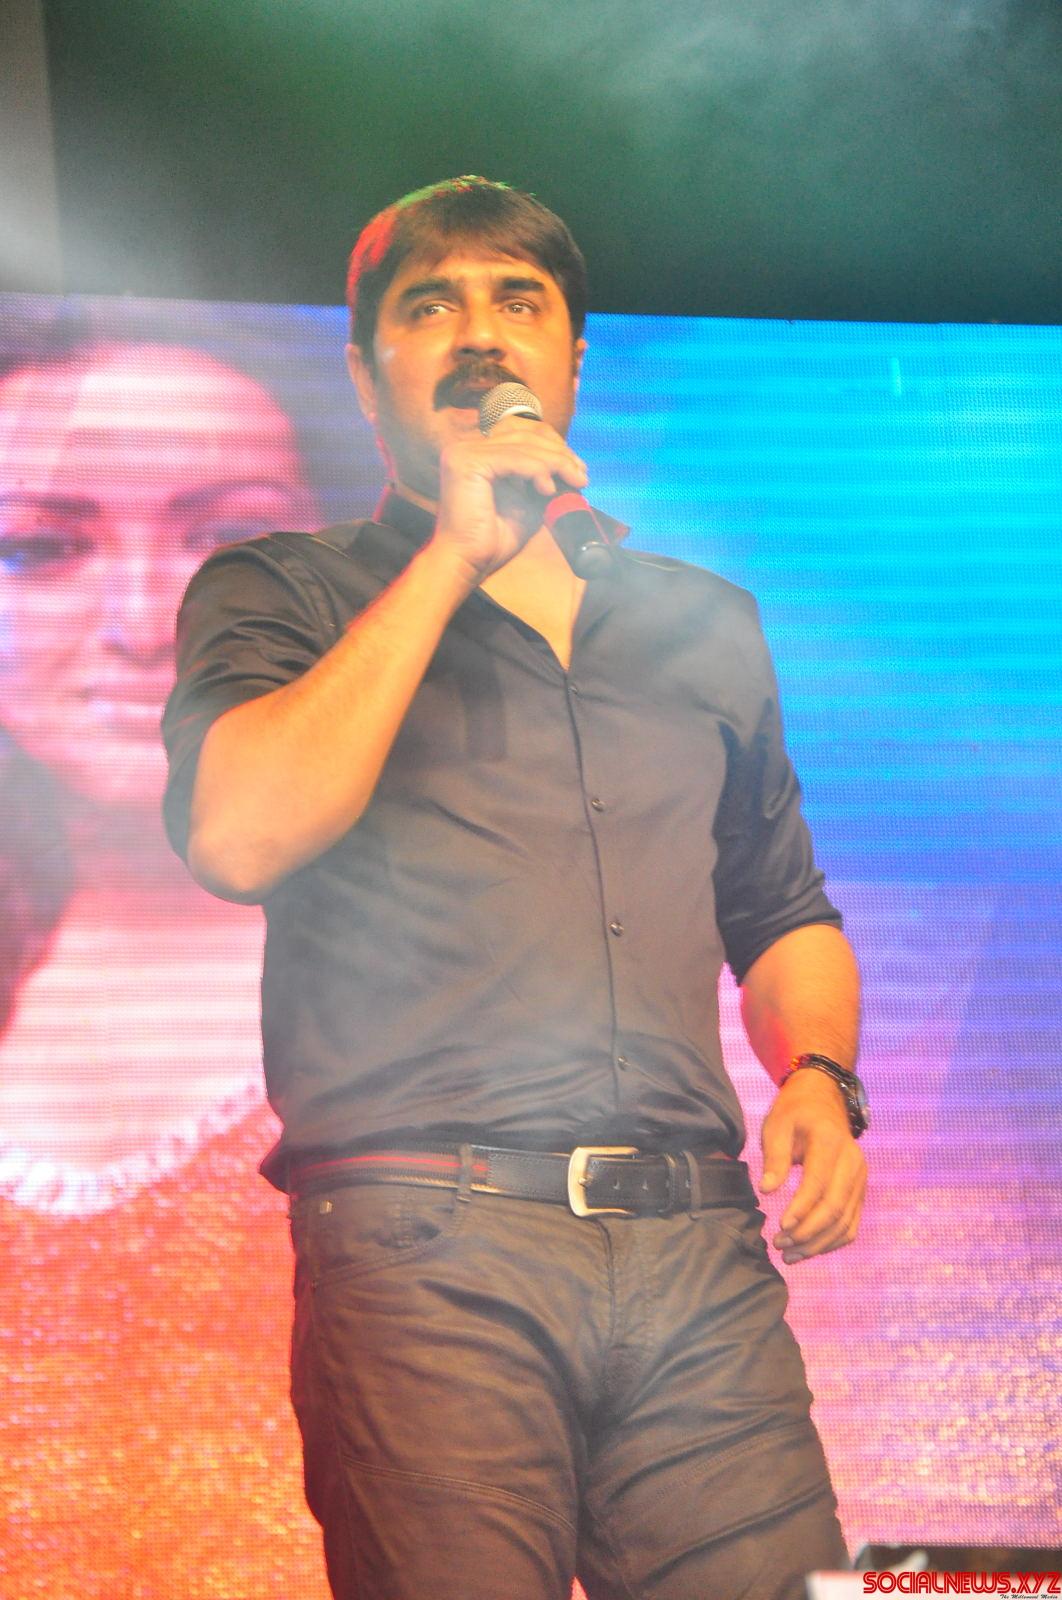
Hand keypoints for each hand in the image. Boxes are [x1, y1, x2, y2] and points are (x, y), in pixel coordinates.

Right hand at [433, 416, 587, 582]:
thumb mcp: (526, 503)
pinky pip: (514, 458)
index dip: (553, 446)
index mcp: (478, 453)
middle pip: (524, 436)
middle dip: (559, 454)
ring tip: (575, 482)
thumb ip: (542, 482)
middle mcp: (467, 447)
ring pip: (523, 446)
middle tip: (582, 475)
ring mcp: (464, 452)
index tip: (577, 468)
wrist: (468, 562)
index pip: (521, 435)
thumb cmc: (493, 539)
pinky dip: (537, 470)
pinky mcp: (467, 463)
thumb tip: (572, 470)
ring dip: (555, 462)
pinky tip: (549, 489)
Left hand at [759, 1069, 866, 1263]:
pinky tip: (809, 1249)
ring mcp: (861, 1178)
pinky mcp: (861, 1190)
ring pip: (845, 1222)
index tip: (780, 1227)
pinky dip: (832, 1241)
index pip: (819, 1183)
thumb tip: (766, 1190)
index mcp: (830, 1142)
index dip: (801, 1209)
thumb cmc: (795, 1112)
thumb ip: (774, 1157)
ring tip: (789, 1254)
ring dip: (818, 1244)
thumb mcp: (777, 1125)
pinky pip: (852, 1223)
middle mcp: (853, 1162)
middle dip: (807, 1233)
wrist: (823, 1100)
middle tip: (780, 1245)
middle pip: (835, 1208)